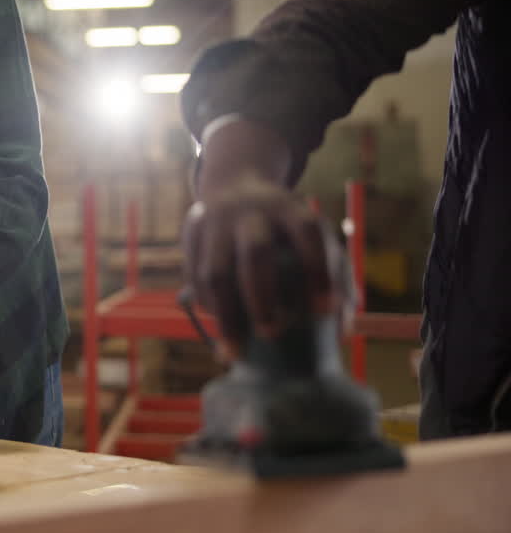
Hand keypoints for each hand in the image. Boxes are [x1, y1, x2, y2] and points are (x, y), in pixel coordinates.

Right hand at [185, 118, 347, 358]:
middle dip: (263, 298)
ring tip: (237, 349)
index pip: (307, 233)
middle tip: (272, 334)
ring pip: (215, 272)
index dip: (318, 272)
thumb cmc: (284, 227)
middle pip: (255, 253)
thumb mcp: (311, 235)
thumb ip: (334, 276)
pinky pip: (196, 279)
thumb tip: (341, 330)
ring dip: (227, 315)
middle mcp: (251, 211)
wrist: (233, 184)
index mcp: (289, 208)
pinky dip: (210, 308)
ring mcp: (216, 222)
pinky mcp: (191, 236)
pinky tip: (223, 327)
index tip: (324, 313)